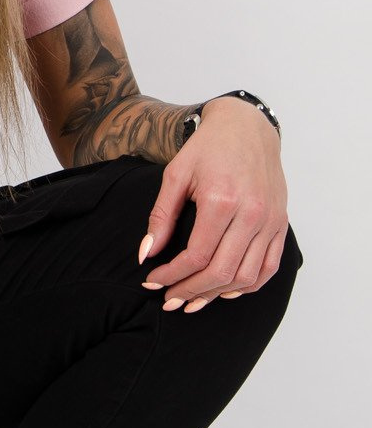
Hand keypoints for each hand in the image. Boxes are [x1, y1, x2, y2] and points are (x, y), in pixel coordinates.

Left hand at [136, 96, 288, 312]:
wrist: (247, 127)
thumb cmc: (208, 149)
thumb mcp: (175, 175)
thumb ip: (161, 217)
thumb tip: (146, 255)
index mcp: (222, 200)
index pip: (197, 256)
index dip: (172, 275)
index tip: (153, 281)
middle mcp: (251, 214)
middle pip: (222, 272)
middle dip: (191, 291)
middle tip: (169, 300)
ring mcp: (270, 221)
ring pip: (246, 276)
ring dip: (217, 294)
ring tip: (193, 300)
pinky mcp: (280, 223)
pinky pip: (268, 266)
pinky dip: (248, 285)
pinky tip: (225, 291)